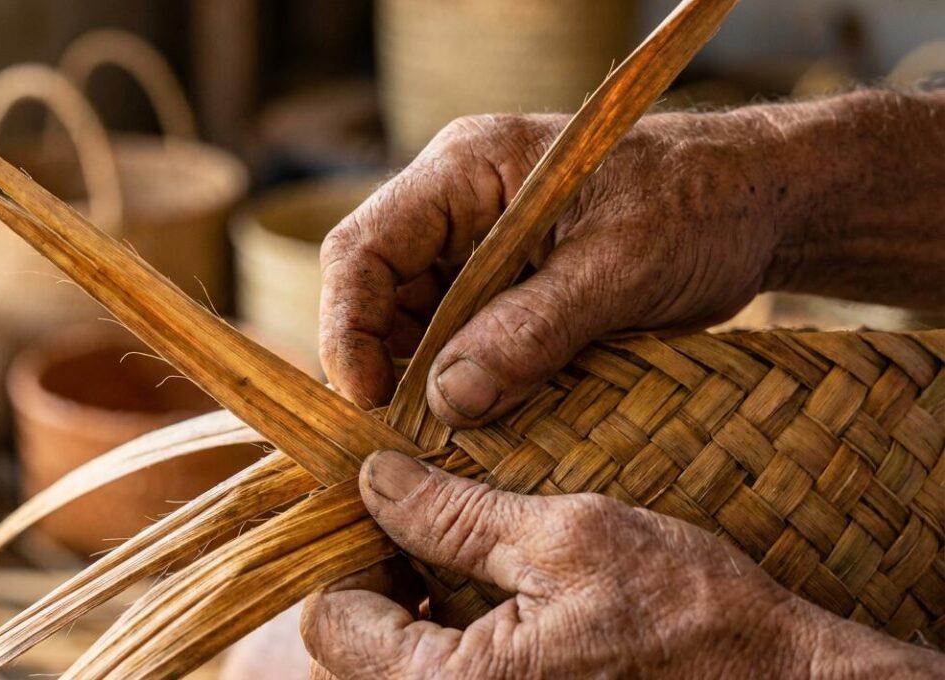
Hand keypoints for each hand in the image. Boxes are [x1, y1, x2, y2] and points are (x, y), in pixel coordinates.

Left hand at [301, 451, 944, 678]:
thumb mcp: (568, 537)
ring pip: (390, 671)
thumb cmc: (686, 615)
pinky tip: (485, 598)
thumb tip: (374, 477)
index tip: (390, 512)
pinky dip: (440, 641)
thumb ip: (455, 514)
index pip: (328, 626)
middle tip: (420, 528)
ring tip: (456, 555)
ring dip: (403, 612)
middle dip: (372, 585)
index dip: (347, 556)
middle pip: (348, 658)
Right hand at [319, 109, 791, 425]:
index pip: (363, 246)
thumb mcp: (618, 269)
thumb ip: (531, 331)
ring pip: (413, 323)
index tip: (367, 398)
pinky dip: (462, 383)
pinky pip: (458, 339)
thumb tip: (448, 401)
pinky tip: (481, 422)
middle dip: (384, 364)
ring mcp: (478, 246)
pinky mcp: (505, 286)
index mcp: (465, 169)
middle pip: (377, 291)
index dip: (350, 326)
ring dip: (422, 382)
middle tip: (404, 438)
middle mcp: (456, 204)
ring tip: (445, 439)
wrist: (761, 205)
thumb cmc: (699, 206)